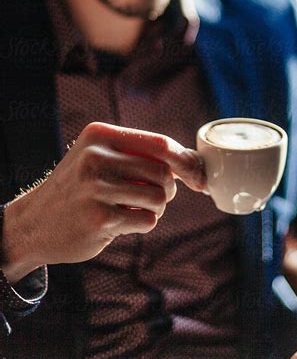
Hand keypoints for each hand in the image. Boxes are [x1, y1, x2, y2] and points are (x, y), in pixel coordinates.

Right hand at [1, 122, 205, 282]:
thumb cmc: (81, 187)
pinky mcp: (98, 219)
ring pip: (159, 197)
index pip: (160, 143)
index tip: (198, 176)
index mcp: (100, 134)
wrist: (35, 223)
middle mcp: (95, 156)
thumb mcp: (102, 157)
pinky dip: (142, 223)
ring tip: (131, 208)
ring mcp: (95, 188)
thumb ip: (143, 154)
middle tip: (153, 196)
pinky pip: (147, 220)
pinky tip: (120, 221)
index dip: (185, 161)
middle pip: (163, 172)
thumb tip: (197, 165)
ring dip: (155, 208)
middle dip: (168, 188)